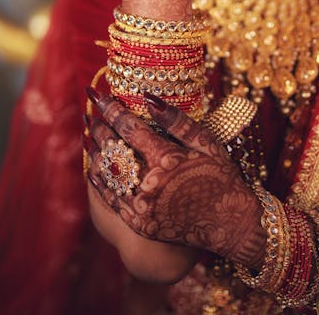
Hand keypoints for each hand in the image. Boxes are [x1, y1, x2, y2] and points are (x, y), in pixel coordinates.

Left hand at [86, 90, 265, 269]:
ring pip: (108, 174)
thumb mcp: (208, 143)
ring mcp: (143, 206)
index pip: (129, 128)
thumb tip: (149, 98)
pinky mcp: (140, 223)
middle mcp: (151, 183)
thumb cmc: (222, 178)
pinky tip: (94, 167)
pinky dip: (99, 181)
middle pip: (114, 150)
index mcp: (167, 159)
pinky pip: (111, 199)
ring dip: (96, 151)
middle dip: (99, 128)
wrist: (230, 225)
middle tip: (90, 112)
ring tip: (89, 134)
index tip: (96, 94)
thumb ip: (178, 122)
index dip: (110, 109)